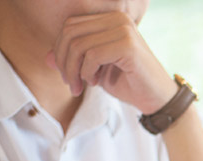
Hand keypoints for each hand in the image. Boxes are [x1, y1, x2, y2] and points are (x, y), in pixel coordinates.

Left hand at [46, 12, 176, 113]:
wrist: (156, 98)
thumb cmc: (128, 82)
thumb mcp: (94, 70)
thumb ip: (72, 60)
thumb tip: (45, 57)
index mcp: (110, 18)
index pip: (70, 26)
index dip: (60, 50)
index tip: (67, 75)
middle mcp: (118, 18)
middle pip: (70, 32)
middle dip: (63, 61)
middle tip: (70, 83)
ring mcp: (124, 29)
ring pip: (79, 45)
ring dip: (73, 70)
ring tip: (80, 86)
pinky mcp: (128, 45)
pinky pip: (92, 55)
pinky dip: (87, 72)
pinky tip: (94, 82)